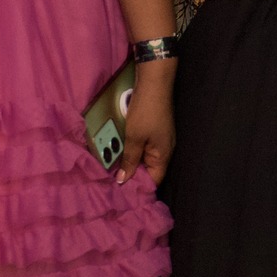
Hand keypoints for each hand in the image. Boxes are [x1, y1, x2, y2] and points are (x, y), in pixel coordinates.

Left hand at [117, 61, 175, 185]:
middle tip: (112, 182)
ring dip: (130, 161)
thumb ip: (129, 160)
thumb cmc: (145, 112)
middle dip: (132, 175)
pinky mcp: (153, 130)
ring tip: (112, 170)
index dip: (138, 187)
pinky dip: (132, 150)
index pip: (153, 180)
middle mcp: (164, 150)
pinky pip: (143, 146)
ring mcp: (159, 139)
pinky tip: (119, 151)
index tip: (121, 193)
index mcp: (163, 155)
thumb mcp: (134, 138)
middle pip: (149, 170)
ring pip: (144, 157)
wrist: (154, 83)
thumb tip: (123, 181)